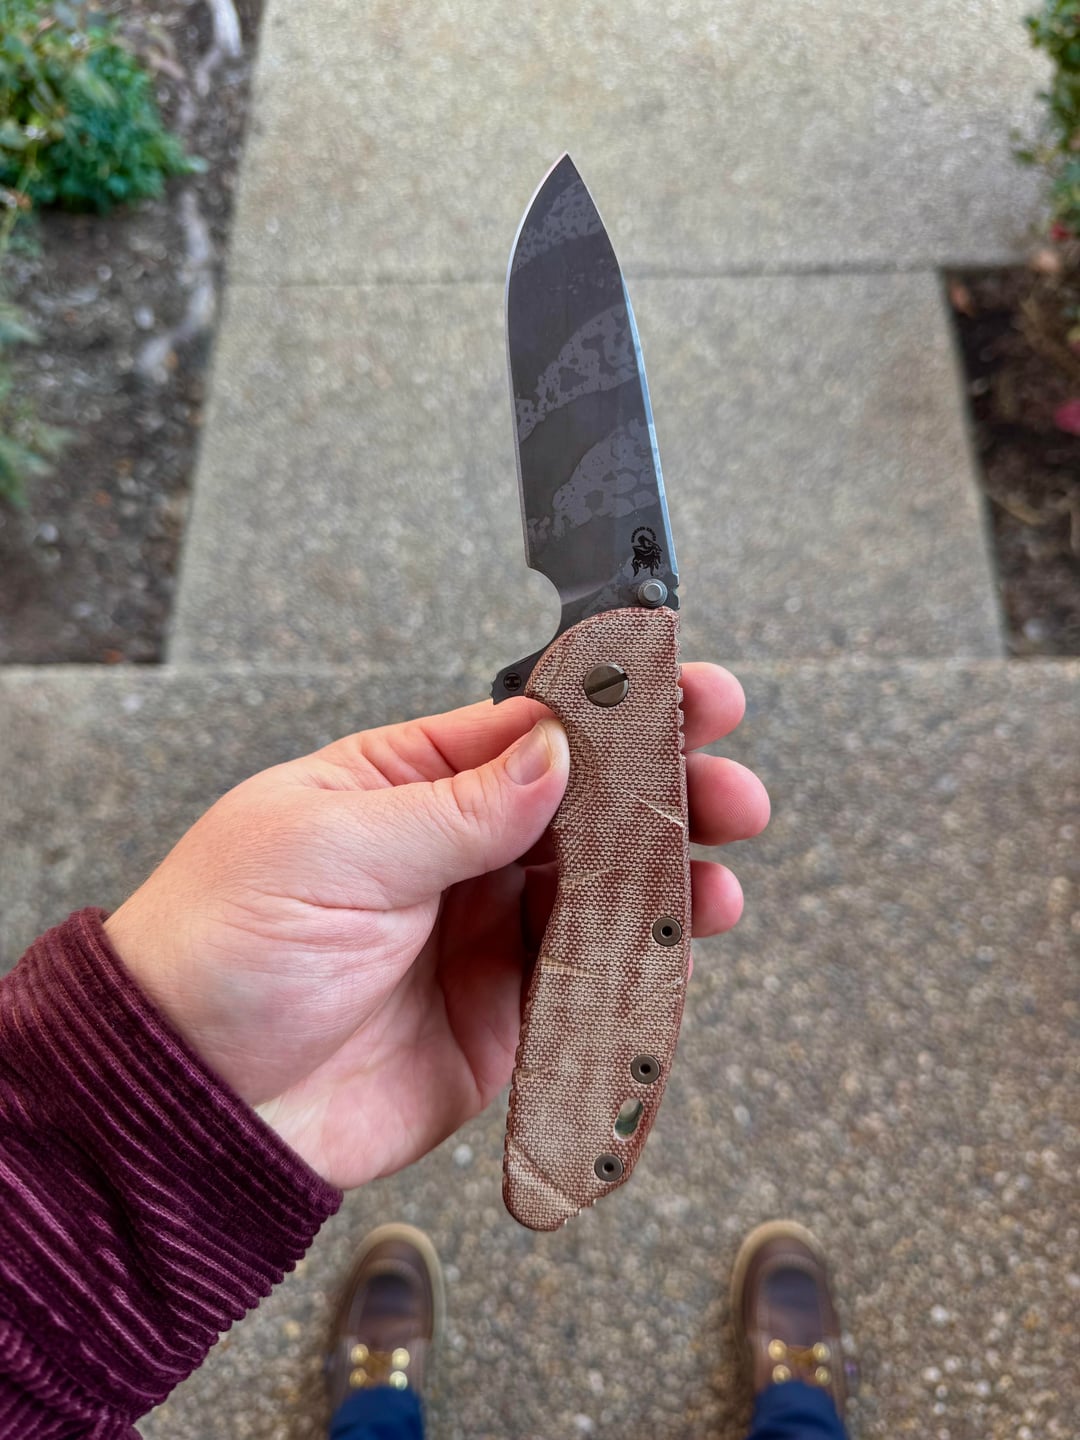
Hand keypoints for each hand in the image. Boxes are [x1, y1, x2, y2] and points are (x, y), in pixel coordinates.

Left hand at [104, 665, 768, 1189]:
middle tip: (727, 787)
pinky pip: (588, 979)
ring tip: (720, 871)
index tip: (685, 692)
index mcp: (405, 785)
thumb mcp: (331, 850)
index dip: (614, 709)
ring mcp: (482, 933)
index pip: (530, 728)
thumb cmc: (221, 950)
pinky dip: (642, 964)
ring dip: (668, 876)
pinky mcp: (503, 1017)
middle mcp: (453, 852)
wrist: (194, 1105)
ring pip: (601, 890)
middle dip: (662, 791)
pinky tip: (680, 944)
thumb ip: (454, 807)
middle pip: (584, 807)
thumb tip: (554, 753)